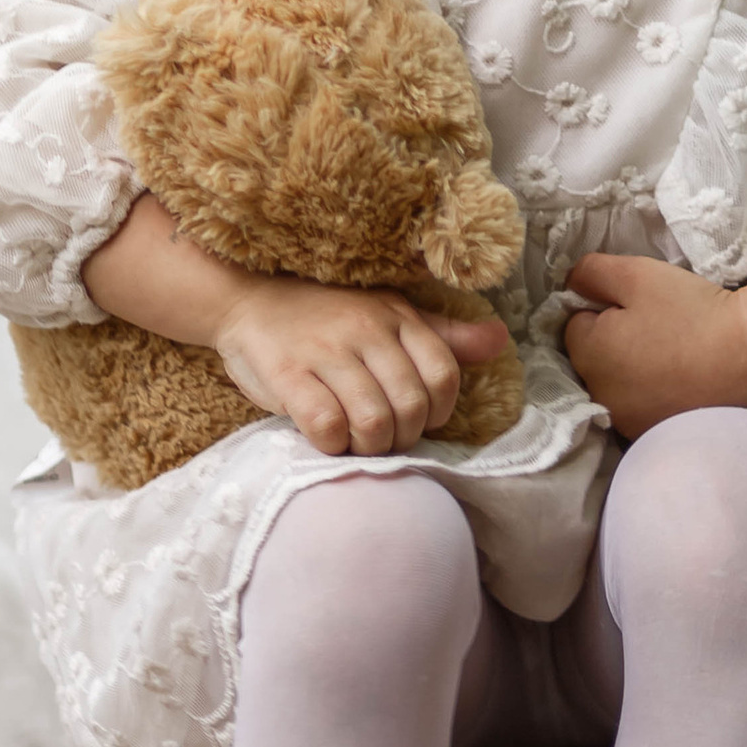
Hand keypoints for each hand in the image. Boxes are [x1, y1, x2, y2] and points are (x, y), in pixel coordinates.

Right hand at [214, 276, 511, 457]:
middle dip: (401, 438)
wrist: (246, 299)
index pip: (443, 375)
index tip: (414, 420)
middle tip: (381, 439)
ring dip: (368, 447)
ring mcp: (325, 350)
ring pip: (373, 421)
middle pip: (410, 407)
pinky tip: (326, 438)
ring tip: (355, 442)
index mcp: (395, 314)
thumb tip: (500, 341)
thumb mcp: (385, 314)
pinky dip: (332, 444)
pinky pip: (326, 424)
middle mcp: (365, 328)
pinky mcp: (287, 373)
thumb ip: (440, 337)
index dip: (437, 412)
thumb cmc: (322, 315)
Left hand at [562, 253, 746, 436]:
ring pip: (617, 387)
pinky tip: (683, 383)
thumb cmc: (692, 311)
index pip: (576, 324)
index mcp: (589, 353)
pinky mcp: (656, 438)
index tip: (639, 307)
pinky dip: (655, 397)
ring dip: (634, 373)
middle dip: (615, 343)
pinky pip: (642, 410)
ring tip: (675, 356)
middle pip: (594, 359)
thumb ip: (591, 272)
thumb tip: (571, 283)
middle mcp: (601, 395)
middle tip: (659, 328)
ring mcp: (628, 423)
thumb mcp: (637, 274)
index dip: (606, 309)